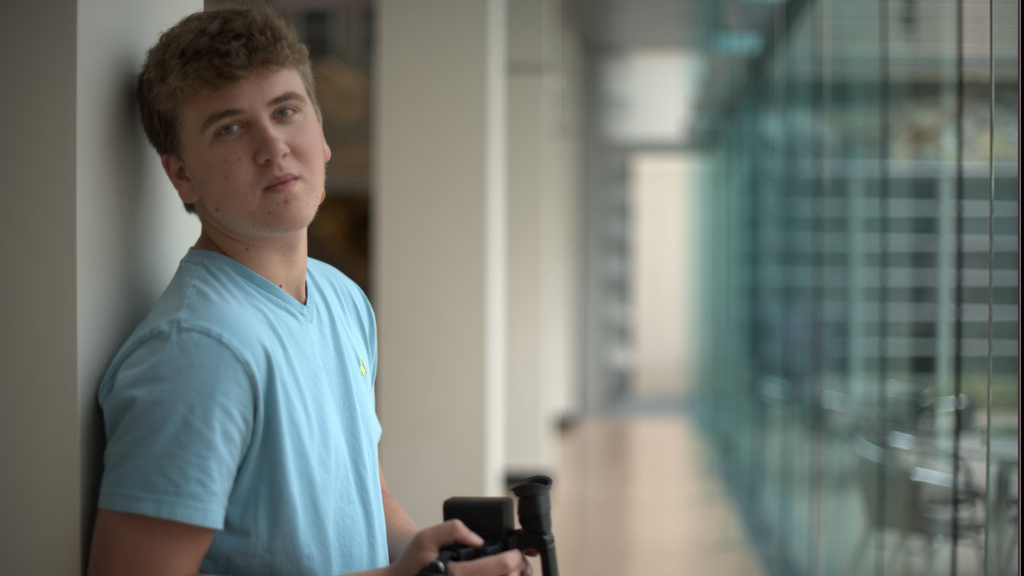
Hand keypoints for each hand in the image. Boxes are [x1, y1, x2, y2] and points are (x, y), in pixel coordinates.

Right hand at [388, 520, 530, 575]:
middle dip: (518, 570)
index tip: (516, 553)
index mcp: (455, 574)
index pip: (499, 568)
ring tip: (513, 572)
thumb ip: (453, 530)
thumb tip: (477, 538)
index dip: (514, 558)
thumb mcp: (426, 537)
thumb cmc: (414, 563)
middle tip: (519, 562)